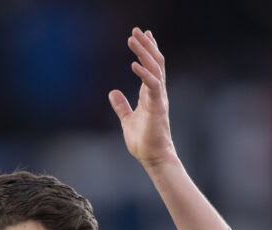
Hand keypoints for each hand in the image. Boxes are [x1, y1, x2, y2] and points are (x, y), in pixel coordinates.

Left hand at [109, 28, 176, 169]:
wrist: (153, 157)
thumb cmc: (144, 141)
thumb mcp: (127, 120)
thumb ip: (122, 106)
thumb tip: (112, 93)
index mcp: (151, 94)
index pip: (152, 67)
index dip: (148, 50)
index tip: (142, 35)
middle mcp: (157, 93)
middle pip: (155, 62)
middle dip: (146, 45)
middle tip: (136, 30)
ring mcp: (159, 99)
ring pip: (155, 68)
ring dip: (144, 52)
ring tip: (134, 39)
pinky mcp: (157, 107)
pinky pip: (152, 85)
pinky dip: (144, 73)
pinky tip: (134, 64)